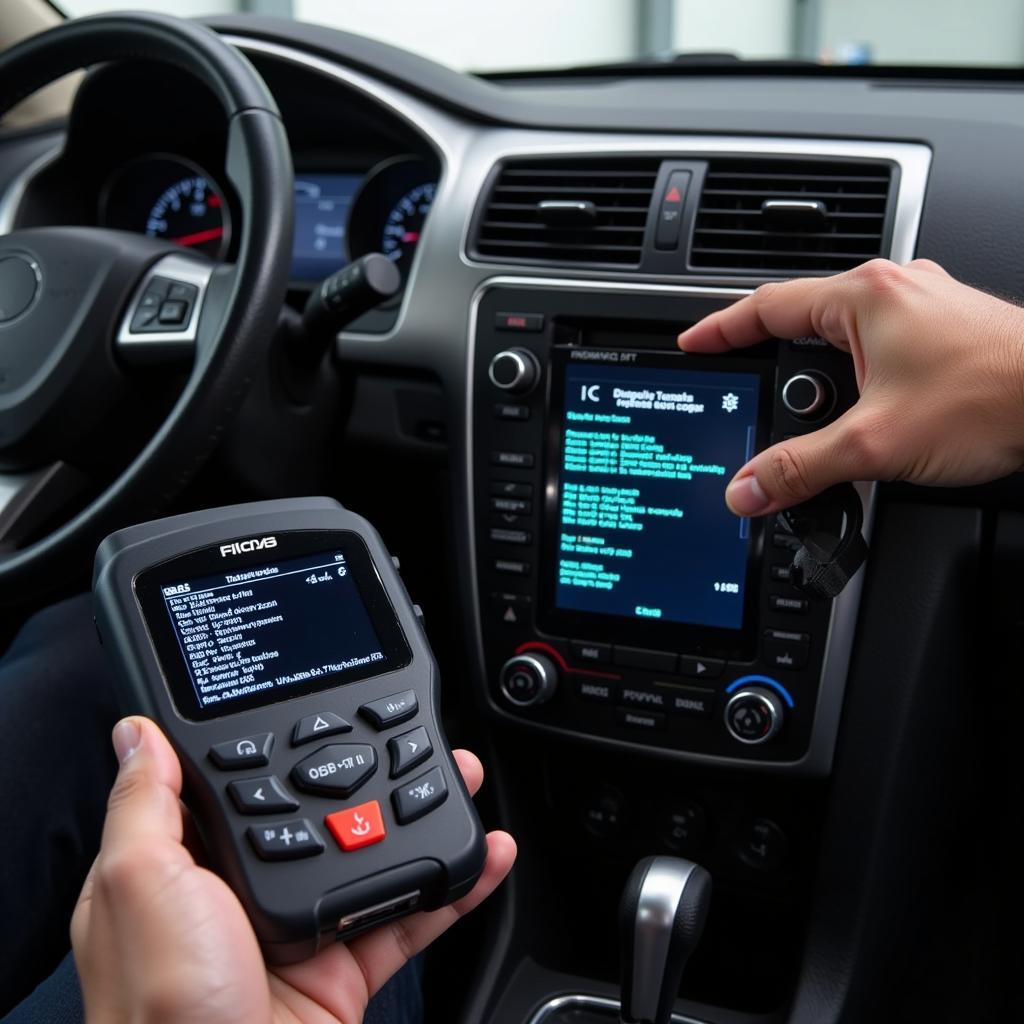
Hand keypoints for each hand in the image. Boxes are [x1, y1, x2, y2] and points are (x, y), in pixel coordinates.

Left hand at [71, 717, 515, 1023]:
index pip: (235, 784)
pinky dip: (454, 885)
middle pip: (317, 811)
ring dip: (421, 813)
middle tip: (412, 734)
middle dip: (369, 769)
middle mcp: (240, 898)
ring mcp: (300, 931)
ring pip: (372, 853)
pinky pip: (411, 914)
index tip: (321, 704)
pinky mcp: (346, 968)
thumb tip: (136, 733)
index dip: (278, 741)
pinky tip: (483, 856)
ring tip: (459, 777)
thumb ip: (145, 808)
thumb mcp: (139, 888)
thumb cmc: (167, 1012)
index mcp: (184, 870)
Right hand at [678, 259, 1023, 513]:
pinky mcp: (944, 333)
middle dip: (775, 362)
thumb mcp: (874, 443)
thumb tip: (748, 488)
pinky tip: (866, 419)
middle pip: (804, 321)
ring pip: (844, 339)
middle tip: (751, 398)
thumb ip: (800, 468)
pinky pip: (879, 351)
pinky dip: (858, 382)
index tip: (693, 343)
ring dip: (824, 378)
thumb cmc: (994, 397)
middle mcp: (893, 292)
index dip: (720, 328)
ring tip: (817, 421)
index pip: (766, 305)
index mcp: (864, 297)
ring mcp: (921, 310)